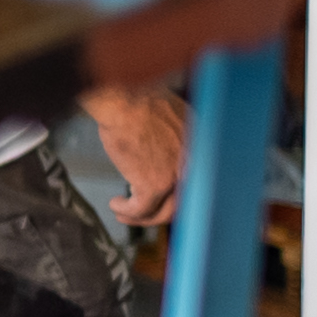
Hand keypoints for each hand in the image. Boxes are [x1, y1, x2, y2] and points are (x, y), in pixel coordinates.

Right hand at [84, 82, 190, 227]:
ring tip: (125, 212)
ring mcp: (175, 176)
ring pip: (164, 211)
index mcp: (199, 144)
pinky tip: (117, 205)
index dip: (177, 191)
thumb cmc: (137, 100)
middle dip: (160, 211)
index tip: (161, 197)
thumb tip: (157, 151)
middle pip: (183, 200)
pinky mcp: (155, 185)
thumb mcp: (165, 116)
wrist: (126, 101)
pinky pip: (141, 209)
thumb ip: (169, 137)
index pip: (195, 178)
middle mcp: (193, 164)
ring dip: (142, 216)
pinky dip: (127, 211)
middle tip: (142, 212)